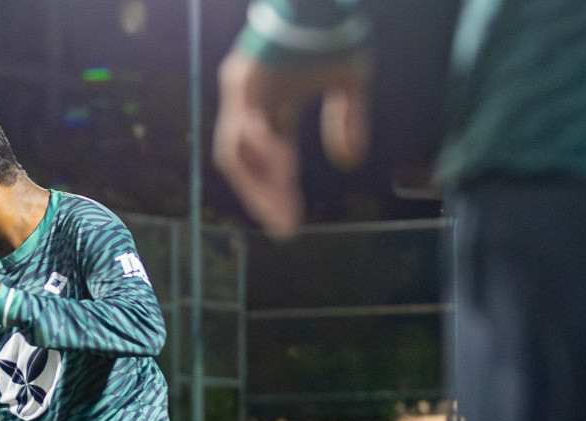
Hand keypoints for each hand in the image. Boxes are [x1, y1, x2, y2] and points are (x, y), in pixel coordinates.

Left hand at [212, 50, 370, 239]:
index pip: (270, 161)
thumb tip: (349, 161)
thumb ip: (348, 119)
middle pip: (243, 164)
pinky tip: (282, 166)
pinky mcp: (241, 77)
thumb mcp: (351, 81)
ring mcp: (241, 91)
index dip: (279, 192)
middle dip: (263, 197)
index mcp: (272, 106)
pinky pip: (243, 123)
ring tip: (281, 207)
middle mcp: (249, 103)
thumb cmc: (334, 28)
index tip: (291, 224)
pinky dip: (260, 148)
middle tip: (283, 227)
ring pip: (235, 152)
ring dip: (258, 182)